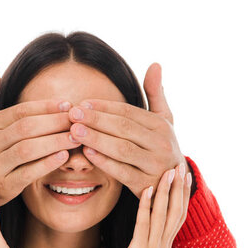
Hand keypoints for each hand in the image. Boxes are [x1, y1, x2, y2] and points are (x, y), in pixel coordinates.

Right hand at [0, 63, 79, 204]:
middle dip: (55, 122)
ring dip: (55, 142)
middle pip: (26, 128)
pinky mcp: (3, 186)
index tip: (67, 105)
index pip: (20, 112)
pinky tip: (63, 157)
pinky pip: (27, 174)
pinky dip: (46, 165)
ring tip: (76, 137)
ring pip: (28, 150)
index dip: (45, 107)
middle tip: (77, 120)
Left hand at [68, 63, 187, 197]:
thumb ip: (155, 93)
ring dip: (97, 139)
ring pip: (122, 149)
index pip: (128, 112)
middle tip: (73, 114)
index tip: (82, 103)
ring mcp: (154, 165)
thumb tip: (155, 64)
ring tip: (75, 131)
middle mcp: (160, 143)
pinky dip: (104, 162)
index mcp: (161, 125)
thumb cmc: (160, 146)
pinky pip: (122, 172)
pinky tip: (87, 153)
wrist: (174, 183)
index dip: (104, 107)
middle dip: (96, 120)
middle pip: (123, 128)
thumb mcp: (164, 119)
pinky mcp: (145, 184)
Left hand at [103, 163, 191, 247]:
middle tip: (181, 165)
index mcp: (165, 245)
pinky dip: (146, 205)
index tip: (185, 174)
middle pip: (176, 212)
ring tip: (167, 171)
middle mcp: (163, 245)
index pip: (179, 215)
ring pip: (163, 215)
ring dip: (166, 191)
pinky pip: (144, 225)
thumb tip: (146, 219)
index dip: (183, 194)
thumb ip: (148, 237)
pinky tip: (146, 189)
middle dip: (179, 188)